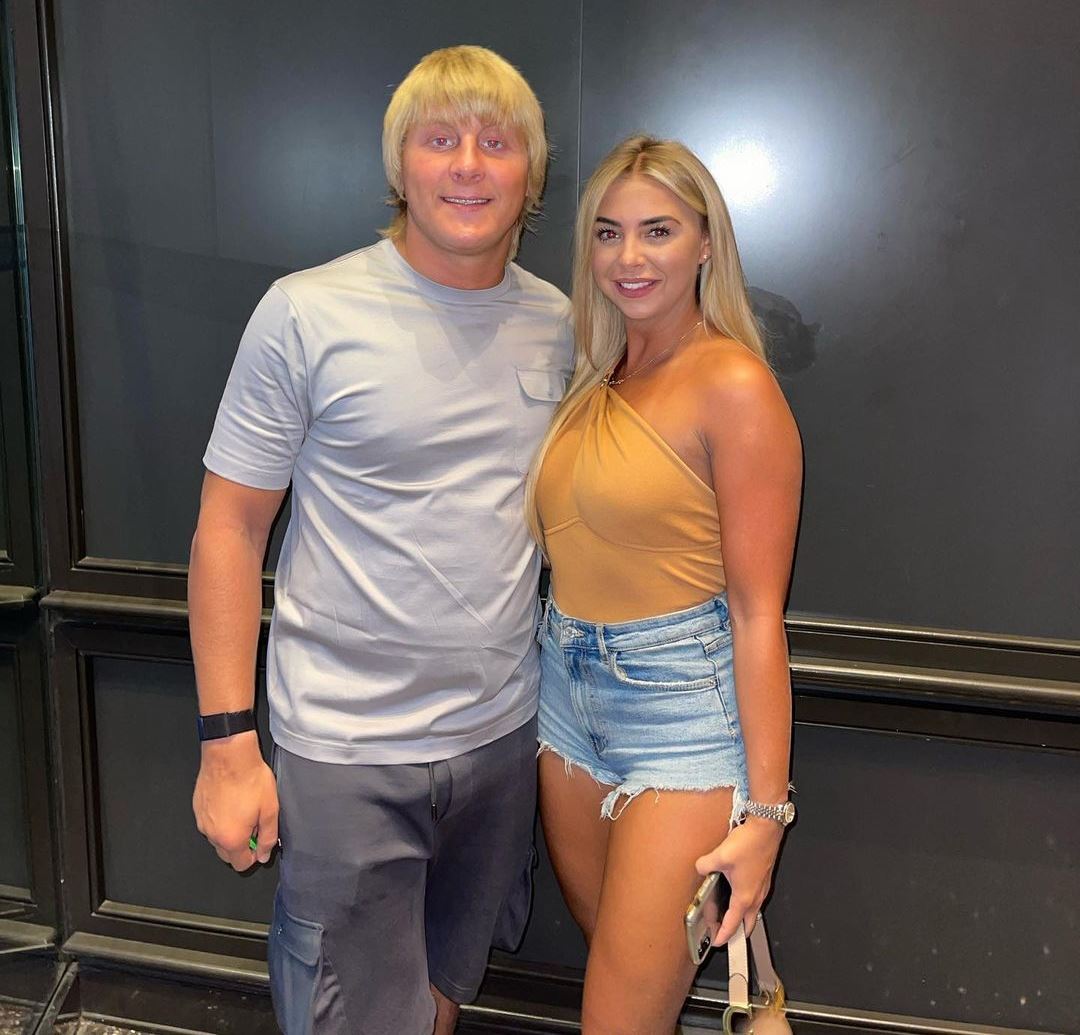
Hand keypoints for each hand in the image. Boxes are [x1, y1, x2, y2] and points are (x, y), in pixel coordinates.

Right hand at [193, 730, 278, 870]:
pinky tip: (231, 802)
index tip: (259, 844)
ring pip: (216, 838)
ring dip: (229, 832)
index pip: (240, 864)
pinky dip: (219, 819)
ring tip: (243, 810)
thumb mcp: (270, 810)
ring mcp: (201, 821)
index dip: (253, 857)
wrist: (229, 755)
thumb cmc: (250, 779)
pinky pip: (209, 823)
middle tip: (253, 825)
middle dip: (241, 846)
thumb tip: (263, 854)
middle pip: (226, 854)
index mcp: (231, 839)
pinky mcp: (197, 808)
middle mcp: (212, 834)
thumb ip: (267, 837)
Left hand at [695, 817, 781, 946]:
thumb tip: (700, 868)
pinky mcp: (762, 876)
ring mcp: (761, 886)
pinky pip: (754, 897)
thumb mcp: (720, 856)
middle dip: (737, 931)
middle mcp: (756, 895)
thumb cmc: (751, 843)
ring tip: (728, 916)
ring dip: (742, 917)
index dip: (723, 934)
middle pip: (747, 922)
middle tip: (725, 934)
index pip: (733, 923)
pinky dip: (745, 903)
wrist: (766, 827)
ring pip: (752, 910)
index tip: (718, 942)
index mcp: (745, 897)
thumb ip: (705, 865)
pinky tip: (736, 892)